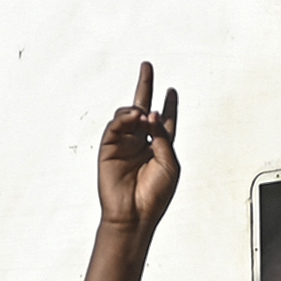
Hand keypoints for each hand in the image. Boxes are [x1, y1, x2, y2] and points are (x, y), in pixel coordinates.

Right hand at [95, 65, 182, 233]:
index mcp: (160, 148)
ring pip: (128, 115)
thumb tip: (151, 113)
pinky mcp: (109, 148)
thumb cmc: (155, 194)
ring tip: (142, 113)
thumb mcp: (170, 163)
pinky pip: (116, 126)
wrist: (134, 214)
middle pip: (144, 109)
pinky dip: (124, 118)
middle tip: (146, 66)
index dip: (169, 105)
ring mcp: (124, 144)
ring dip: (137, 109)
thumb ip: (163, 137)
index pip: (165, 121)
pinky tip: (134, 116)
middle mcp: (141, 143)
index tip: (171, 90)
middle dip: (145, 86)